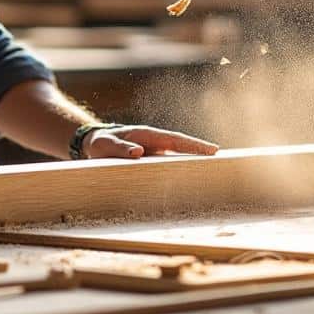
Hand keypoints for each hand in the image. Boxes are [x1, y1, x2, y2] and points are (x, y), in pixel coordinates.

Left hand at [82, 125, 218, 159]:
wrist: (93, 143)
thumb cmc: (100, 143)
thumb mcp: (106, 146)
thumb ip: (120, 149)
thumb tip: (138, 152)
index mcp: (147, 135)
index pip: (175, 139)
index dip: (193, 144)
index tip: (211, 149)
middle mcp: (154, 142)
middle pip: (181, 146)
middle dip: (200, 150)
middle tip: (220, 157)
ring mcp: (154, 150)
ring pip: (177, 155)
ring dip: (192, 160)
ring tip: (211, 169)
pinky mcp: (150, 160)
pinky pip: (168, 163)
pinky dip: (180, 167)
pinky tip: (190, 177)